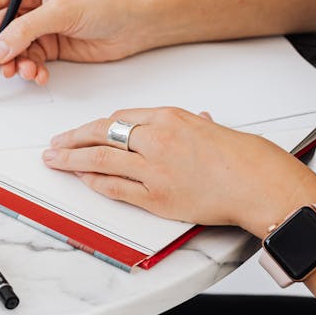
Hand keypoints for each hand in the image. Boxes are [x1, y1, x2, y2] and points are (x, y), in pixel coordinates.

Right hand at [0, 0, 153, 83]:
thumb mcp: (61, 11)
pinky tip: (40, 74)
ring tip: (26, 72)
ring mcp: (39, 25)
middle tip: (3, 67)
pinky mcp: (49, 44)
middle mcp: (31, 2)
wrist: (137, 24)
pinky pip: (29, 60)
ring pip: (12, 48)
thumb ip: (25, 30)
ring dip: (15, 63)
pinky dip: (31, 70)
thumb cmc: (107, 3)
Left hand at [42, 107, 315, 235]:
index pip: (120, 117)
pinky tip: (82, 179)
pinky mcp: (157, 197)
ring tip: (54, 160)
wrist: (261, 184)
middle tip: (54, 143)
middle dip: (72, 139)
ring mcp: (154, 169)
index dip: (96, 126)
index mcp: (169, 117)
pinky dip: (95, 183)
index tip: (84, 131)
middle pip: (101, 134)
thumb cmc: (245, 157)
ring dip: (72, 160)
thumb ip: (186, 125)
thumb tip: (175, 124)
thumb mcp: (210, 128)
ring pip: (100, 161)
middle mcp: (157, 139)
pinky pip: (115, 188)